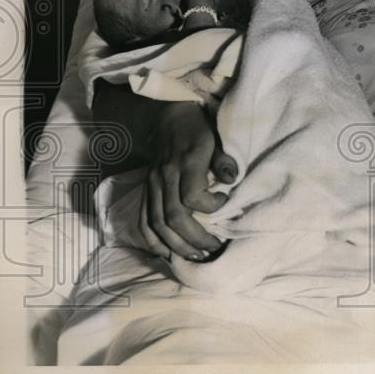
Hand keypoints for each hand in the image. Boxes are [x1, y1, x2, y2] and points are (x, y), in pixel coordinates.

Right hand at [139, 101, 238, 260]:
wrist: (168, 117)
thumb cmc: (199, 129)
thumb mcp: (217, 138)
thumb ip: (224, 160)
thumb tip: (231, 179)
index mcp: (186, 162)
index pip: (192, 195)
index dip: (210, 207)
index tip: (224, 203)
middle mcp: (165, 176)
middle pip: (174, 217)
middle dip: (195, 238)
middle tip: (215, 248)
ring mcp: (152, 185)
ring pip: (157, 223)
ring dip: (176, 245)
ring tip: (196, 257)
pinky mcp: (146, 190)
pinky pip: (143, 220)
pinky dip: (153, 241)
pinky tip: (166, 254)